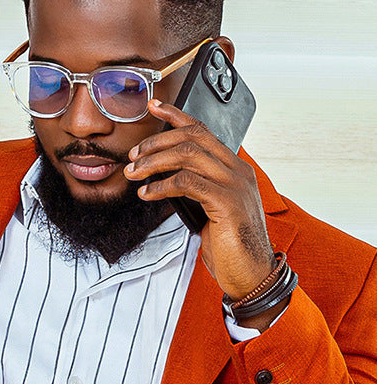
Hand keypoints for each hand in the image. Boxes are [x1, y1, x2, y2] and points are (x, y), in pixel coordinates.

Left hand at [125, 100, 277, 310]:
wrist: (250, 274)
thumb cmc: (230, 246)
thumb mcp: (211, 211)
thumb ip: (198, 190)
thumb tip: (167, 179)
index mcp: (235, 169)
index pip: (204, 131)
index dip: (177, 116)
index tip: (154, 108)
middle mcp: (238, 171)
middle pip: (193, 137)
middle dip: (157, 142)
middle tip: (133, 156)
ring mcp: (235, 184)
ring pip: (187, 155)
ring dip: (153, 162)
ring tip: (134, 174)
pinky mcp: (227, 202)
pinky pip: (187, 183)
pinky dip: (162, 186)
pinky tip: (148, 194)